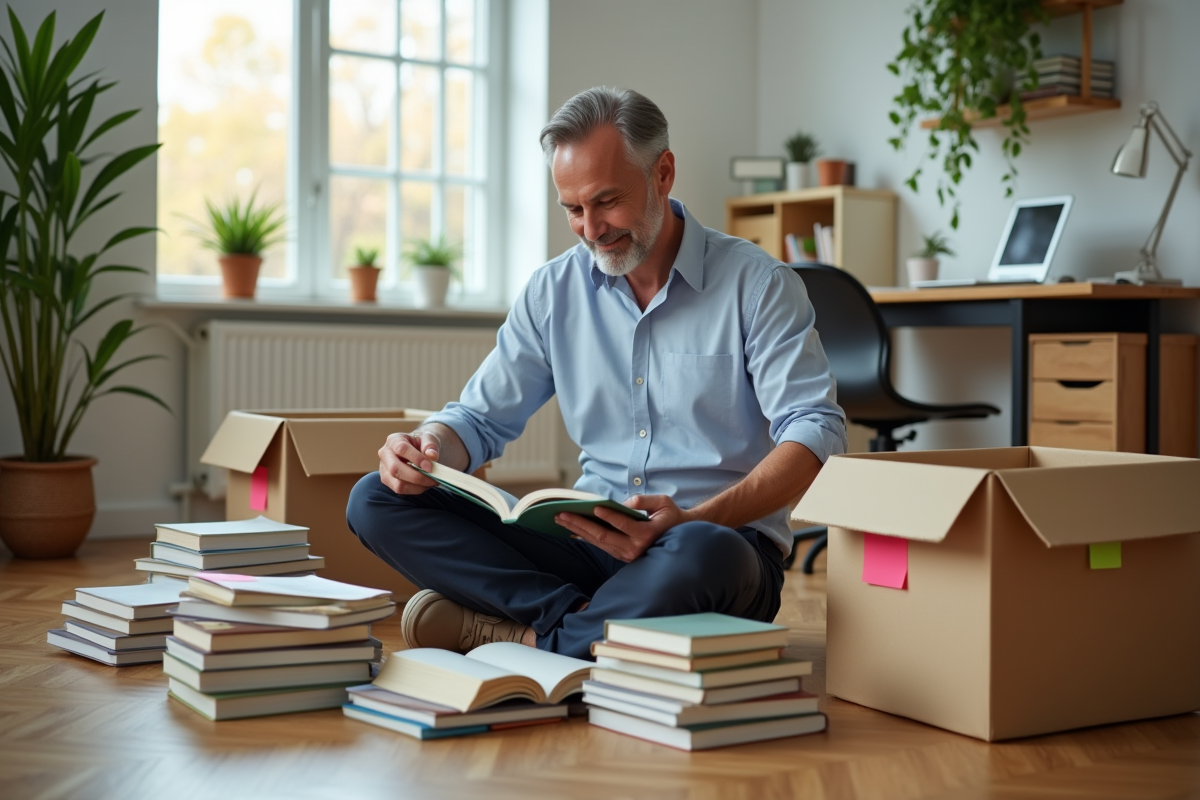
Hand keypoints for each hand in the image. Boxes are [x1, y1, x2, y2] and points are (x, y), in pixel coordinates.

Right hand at [377, 429, 441, 494]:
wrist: (419, 450)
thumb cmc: (423, 444)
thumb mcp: (429, 438)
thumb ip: (431, 444)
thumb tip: (432, 456)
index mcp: (394, 440)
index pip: (401, 449)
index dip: (416, 459)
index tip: (430, 467)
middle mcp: (385, 454)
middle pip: (395, 469)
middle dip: (417, 477)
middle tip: (434, 479)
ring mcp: (384, 469)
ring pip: (398, 484)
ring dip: (418, 486)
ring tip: (431, 481)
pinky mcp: (388, 481)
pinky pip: (400, 490)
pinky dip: (416, 490)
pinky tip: (425, 484)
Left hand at [556, 494, 692, 561]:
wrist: (679, 536)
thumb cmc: (670, 516)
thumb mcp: (662, 503)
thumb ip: (643, 501)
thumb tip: (621, 504)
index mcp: (647, 535)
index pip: (623, 524)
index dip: (609, 515)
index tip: (594, 506)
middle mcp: (635, 548)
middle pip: (603, 536)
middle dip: (580, 524)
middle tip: (561, 514)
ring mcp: (627, 555)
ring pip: (598, 542)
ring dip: (577, 530)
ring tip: (560, 519)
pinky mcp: (621, 556)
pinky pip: (600, 545)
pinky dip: (585, 537)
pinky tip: (571, 529)